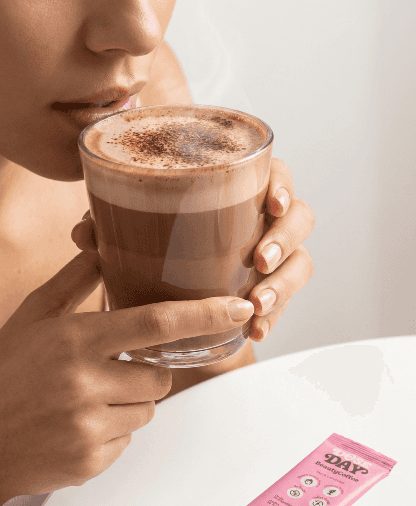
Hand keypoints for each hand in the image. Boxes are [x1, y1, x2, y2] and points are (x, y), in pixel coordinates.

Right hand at [0, 251, 253, 504]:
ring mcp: (88, 426)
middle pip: (160, 376)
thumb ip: (74, 281)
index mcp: (74, 339)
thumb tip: (102, 246)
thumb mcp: (33, 317)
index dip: (203, 314)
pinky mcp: (90, 461)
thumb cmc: (5, 371)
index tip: (236, 307)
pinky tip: (78, 425)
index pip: (155, 323)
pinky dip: (113, 431)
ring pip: (148, 409)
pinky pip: (129, 439)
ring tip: (86, 400)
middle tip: (110, 371)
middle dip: (147, 372)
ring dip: (129, 402)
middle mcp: (84, 382)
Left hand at [71, 157, 314, 344]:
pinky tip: (257, 331)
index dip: (283, 186)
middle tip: (260, 262)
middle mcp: (261, 220)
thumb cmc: (155, 240)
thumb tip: (84, 233)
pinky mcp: (268, 288)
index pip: (276, 174)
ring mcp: (271, 255)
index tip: (272, 204)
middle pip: (300, 218)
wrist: (162, 282)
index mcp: (238, 190)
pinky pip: (285, 301)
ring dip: (285, 284)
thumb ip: (110, 224)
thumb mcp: (132, 230)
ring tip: (258, 306)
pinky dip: (274, 317)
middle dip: (285, 241)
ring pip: (301, 262)